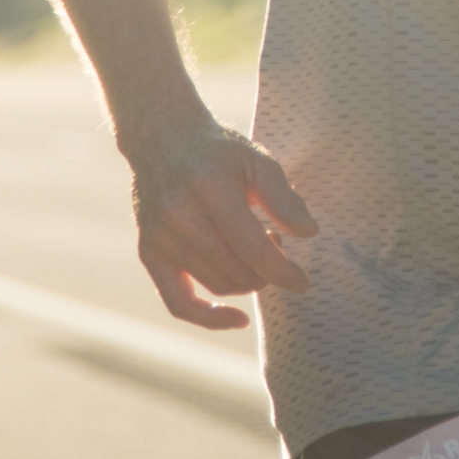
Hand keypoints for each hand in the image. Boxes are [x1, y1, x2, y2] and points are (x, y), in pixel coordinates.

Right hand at [127, 119, 317, 329]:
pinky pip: (178, 302)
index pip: (251, 246)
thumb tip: (309, 233)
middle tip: (276, 245)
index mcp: (208, 188)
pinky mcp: (148, 252)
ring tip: (256, 253)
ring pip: (217, 284)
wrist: (163, 138)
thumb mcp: (257, 160)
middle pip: (236, 270)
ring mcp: (159, 236)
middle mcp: (178, 215)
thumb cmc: (218, 151)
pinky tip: (237, 319)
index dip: (282, 270)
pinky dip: (208, 318)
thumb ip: (283, 197)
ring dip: (247, 281)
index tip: (302, 281)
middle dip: (267, 270)